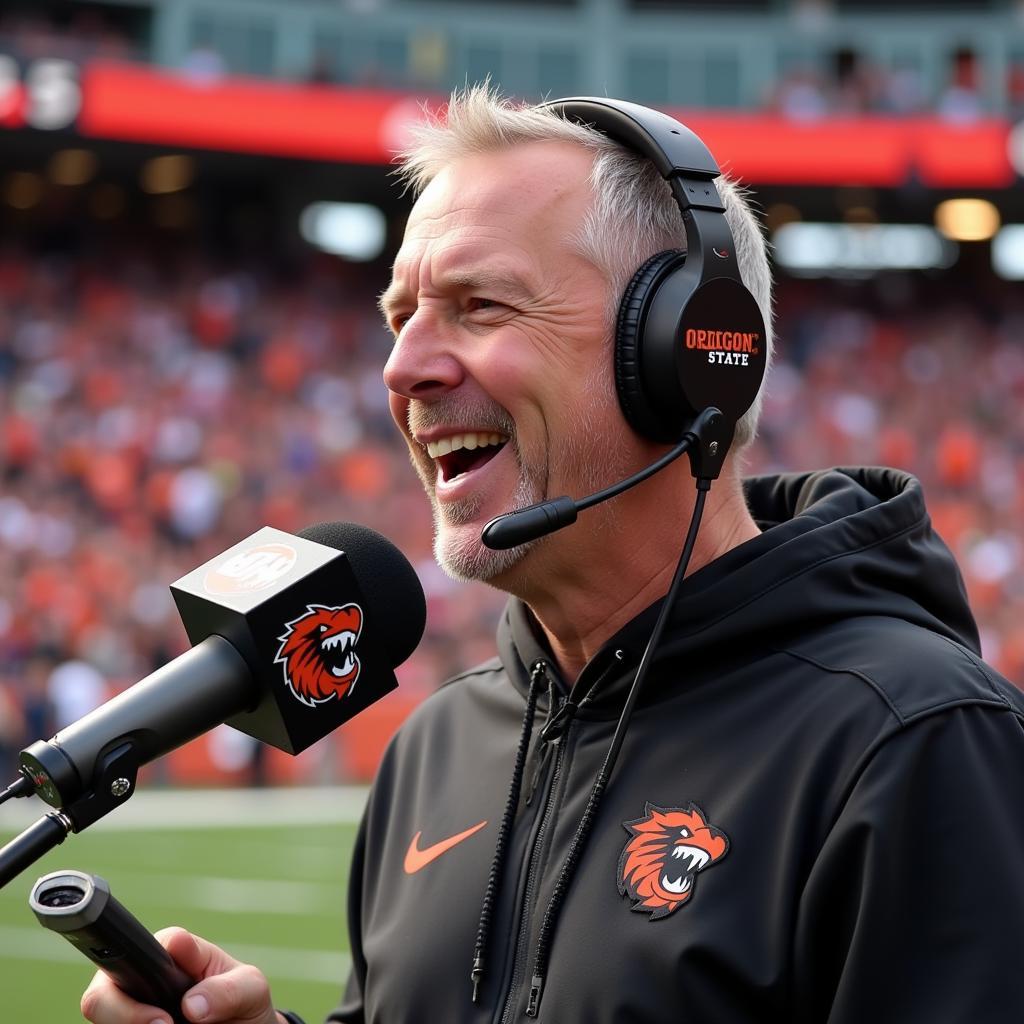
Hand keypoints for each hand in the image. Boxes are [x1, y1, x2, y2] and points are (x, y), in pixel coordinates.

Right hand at [81, 927, 284, 1023]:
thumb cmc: (244, 1004)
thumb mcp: (251, 990)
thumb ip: (230, 990)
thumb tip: (192, 1004)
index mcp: (171, 955)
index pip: (140, 949)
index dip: (140, 973)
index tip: (163, 1015)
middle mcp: (140, 982)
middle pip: (100, 994)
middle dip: (123, 1016)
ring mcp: (131, 1011)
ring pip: (104, 1022)